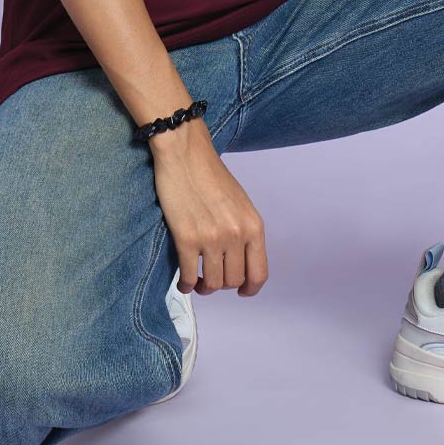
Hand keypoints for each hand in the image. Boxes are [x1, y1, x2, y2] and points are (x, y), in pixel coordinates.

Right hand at [150, 118, 268, 295]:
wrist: (185, 153)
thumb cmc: (211, 175)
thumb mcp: (240, 203)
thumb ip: (244, 231)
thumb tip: (241, 262)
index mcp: (254, 225)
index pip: (259, 273)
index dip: (250, 289)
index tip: (241, 291)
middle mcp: (237, 235)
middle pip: (233, 281)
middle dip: (223, 284)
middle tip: (212, 278)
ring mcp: (212, 238)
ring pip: (212, 284)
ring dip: (204, 288)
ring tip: (198, 282)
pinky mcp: (186, 239)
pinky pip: (189, 277)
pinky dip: (186, 285)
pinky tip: (184, 281)